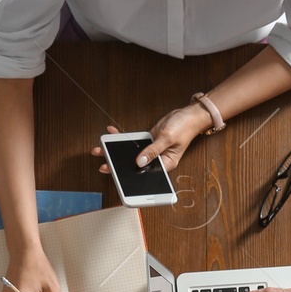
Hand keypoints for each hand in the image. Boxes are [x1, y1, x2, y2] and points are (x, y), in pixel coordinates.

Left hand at [90, 110, 209, 176]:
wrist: (189, 115)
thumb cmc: (184, 128)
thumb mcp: (167, 139)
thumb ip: (153, 151)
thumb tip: (139, 162)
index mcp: (164, 165)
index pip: (144, 175)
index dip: (129, 176)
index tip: (115, 174)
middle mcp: (156, 161)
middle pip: (134, 166)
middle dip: (117, 165)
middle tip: (103, 164)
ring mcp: (151, 151)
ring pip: (130, 154)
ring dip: (116, 151)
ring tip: (101, 149)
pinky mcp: (148, 142)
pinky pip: (133, 143)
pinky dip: (122, 138)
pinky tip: (112, 132)